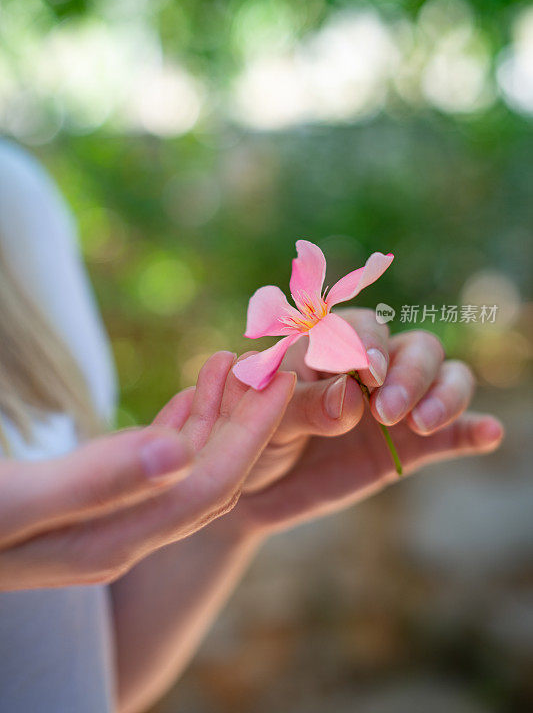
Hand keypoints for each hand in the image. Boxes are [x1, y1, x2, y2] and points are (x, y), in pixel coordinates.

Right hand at [0, 351, 294, 589]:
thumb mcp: (10, 502)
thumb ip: (92, 484)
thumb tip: (178, 455)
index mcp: (113, 538)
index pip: (209, 487)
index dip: (254, 433)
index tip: (284, 378)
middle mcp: (120, 533)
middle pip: (208, 476)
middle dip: (247, 418)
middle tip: (274, 358)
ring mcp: (105, 514)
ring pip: (185, 464)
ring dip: (217, 412)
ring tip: (237, 359)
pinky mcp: (88, 494)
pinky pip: (153, 459)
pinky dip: (180, 420)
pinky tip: (195, 391)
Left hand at [230, 309, 503, 534]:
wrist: (252, 488)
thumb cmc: (250, 437)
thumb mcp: (262, 420)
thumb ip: (304, 405)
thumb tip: (351, 396)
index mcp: (331, 346)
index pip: (364, 329)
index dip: (371, 346)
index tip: (369, 374)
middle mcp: (372, 368)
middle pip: (415, 348)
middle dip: (409, 374)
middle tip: (387, 412)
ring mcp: (395, 405)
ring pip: (444, 378)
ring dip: (444, 395)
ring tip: (421, 425)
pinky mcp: (410, 446)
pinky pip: (452, 433)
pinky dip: (473, 430)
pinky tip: (489, 434)